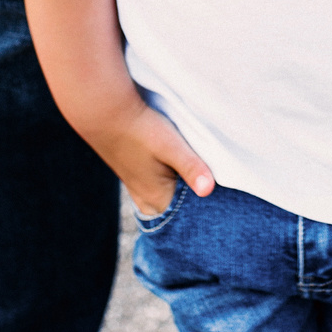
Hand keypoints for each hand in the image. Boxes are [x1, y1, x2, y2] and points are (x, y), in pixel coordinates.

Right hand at [83, 99, 215, 217]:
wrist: (104, 111)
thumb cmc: (140, 128)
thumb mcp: (171, 146)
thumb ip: (191, 167)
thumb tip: (209, 190)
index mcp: (157, 199)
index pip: (188, 220)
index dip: (207, 214)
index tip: (228, 206)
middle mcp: (146, 200)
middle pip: (178, 215)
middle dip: (196, 209)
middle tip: (222, 199)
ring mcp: (138, 188)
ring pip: (168, 201)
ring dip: (183, 195)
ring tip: (202, 185)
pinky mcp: (135, 175)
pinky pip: (159, 189)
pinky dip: (172, 186)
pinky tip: (179, 174)